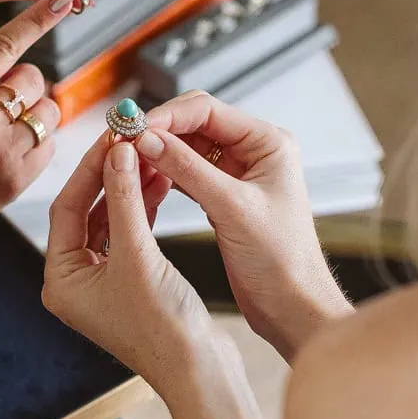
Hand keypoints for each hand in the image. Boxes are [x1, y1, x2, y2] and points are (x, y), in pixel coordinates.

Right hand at [0, 0, 73, 284]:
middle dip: (22, 83)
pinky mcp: (19, 178)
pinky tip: (13, 148)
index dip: (37, 19)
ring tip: (7, 126)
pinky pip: (50, 142)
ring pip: (48, 109)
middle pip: (32, 77)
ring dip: (35, 111)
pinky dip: (39, 140)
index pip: (4, 46)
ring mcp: (2, 151)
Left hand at [43, 136, 215, 394]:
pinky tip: (158, 183)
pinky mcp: (130, 282)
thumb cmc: (164, 330)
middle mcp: (75, 281)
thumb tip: (117, 154)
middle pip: (85, 211)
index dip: (88, 170)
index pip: (66, 209)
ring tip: (147, 155)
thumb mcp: (138, 254)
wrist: (202, 371)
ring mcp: (102, 282)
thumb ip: (124, 199)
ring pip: (109, 220)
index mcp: (61, 281)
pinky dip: (142, 208)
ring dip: (128, 188)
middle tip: (127, 140)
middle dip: (108, 175)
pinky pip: (129, 233)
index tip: (109, 139)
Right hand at [131, 91, 352, 360]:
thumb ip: (188, 169)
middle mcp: (254, 152)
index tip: (134, 128)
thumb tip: (149, 139)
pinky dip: (164, 172)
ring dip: (158, 151)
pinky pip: (186, 171)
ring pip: (186, 147)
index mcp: (268, 143)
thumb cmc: (283, 262)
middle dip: (158, 130)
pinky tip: (144, 177)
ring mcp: (237, 173)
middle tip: (124, 139)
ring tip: (128, 158)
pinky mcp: (223, 195)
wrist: (293, 307)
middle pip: (194, 123)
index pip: (207, 110)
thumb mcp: (231, 208)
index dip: (166, 115)